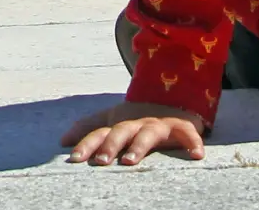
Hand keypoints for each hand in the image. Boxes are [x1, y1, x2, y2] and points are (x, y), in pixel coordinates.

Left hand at [62, 101, 206, 165]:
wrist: (174, 97)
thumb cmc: (138, 118)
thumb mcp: (112, 119)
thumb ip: (89, 128)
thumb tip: (61, 140)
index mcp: (119, 122)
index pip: (99, 132)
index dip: (86, 143)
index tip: (74, 158)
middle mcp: (137, 122)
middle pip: (120, 132)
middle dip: (110, 145)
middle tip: (101, 161)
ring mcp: (159, 124)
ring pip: (147, 134)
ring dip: (139, 146)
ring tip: (130, 161)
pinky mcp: (182, 126)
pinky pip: (188, 134)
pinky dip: (193, 142)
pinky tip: (197, 154)